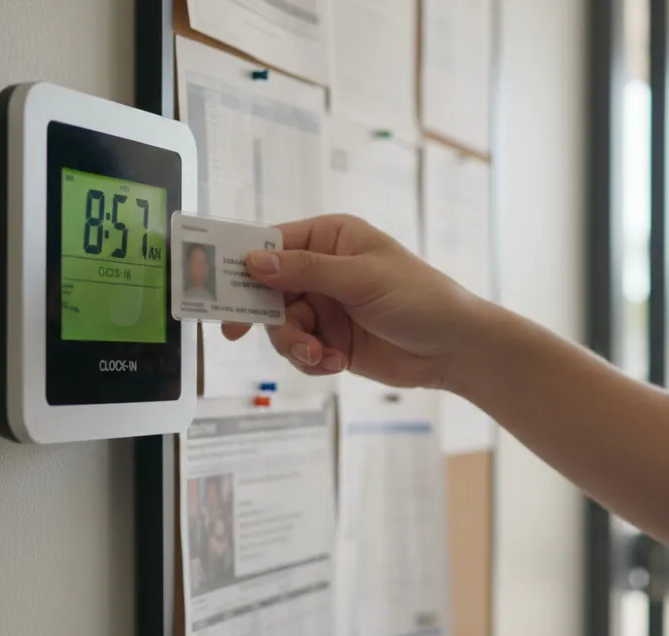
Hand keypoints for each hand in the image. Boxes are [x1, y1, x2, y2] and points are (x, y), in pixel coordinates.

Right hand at [222, 214, 485, 388]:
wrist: (456, 348)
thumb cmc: (421, 299)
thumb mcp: (363, 279)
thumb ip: (307, 271)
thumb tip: (254, 261)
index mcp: (330, 238)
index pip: (272, 243)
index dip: (241, 262)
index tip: (212, 284)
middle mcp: (323, 269)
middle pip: (267, 289)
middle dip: (263, 314)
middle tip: (236, 331)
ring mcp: (326, 306)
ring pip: (280, 325)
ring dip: (293, 343)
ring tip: (318, 354)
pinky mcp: (331, 340)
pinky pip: (300, 350)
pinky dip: (310, 360)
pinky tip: (334, 363)